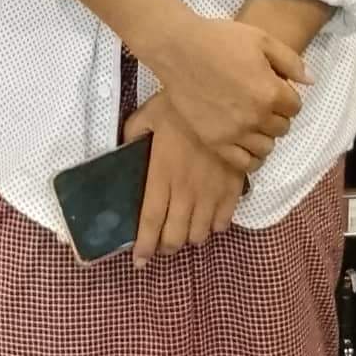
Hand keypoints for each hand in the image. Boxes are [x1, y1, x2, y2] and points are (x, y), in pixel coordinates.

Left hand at [124, 93, 245, 267]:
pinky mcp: (233, 187)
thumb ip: (132, 136)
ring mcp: (212, 191)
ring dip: (190, 238)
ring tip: (184, 232)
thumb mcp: (147, 116)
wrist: (219, 95)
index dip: (145, 246)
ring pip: (200, 233)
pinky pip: (224, 220)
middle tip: (162, 244)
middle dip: (166, 247)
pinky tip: (208, 219)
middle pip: (176, 235)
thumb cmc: (179, 104)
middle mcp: (186, 190)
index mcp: (162, 175)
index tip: (139, 261)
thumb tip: (123, 151)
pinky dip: (215, 226)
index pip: (151, 221)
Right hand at [152, 15, 309, 156]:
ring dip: (264, 134)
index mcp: (271, 91)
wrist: (178, 49)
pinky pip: (245, 164)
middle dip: (276, 114)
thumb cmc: (220, 39)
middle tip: (260, 100)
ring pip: (267, 147)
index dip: (286, 95)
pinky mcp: (216, 142)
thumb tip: (310, 82)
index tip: (273, 87)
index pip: (295, 106)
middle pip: (282, 127)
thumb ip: (290, 61)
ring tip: (252, 119)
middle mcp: (257, 117)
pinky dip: (251, 156)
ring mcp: (235, 132)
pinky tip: (246, 142)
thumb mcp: (260, 38)